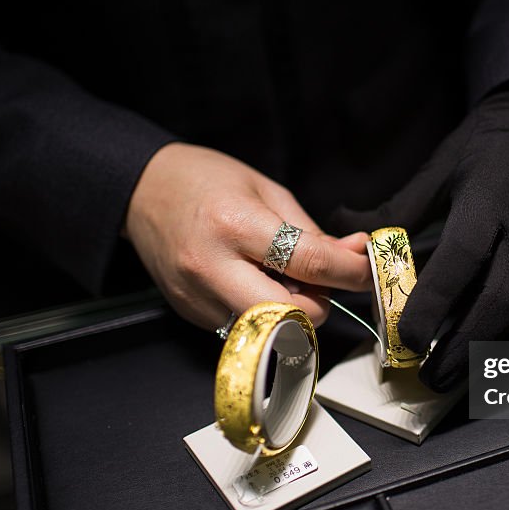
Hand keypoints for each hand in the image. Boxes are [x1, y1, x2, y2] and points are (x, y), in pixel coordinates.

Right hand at [125, 142, 371, 328]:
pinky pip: (246, 326)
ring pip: (271, 329)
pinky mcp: (192, 315)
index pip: (310, 264)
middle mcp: (213, 268)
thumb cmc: (205, 181)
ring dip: (292, 311)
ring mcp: (199, 297)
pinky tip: (253, 282)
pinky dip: (264, 311)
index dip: (350, 272)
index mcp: (235, 225)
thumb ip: (312, 231)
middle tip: (318, 280)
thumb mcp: (266, 190)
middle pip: (292, 314)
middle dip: (319, 304)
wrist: (141, 191)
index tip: (366, 270)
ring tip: (281, 277)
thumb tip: (354, 256)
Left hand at [332, 82, 508, 390]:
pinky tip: (476, 351)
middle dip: (464, 345)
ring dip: (485, 349)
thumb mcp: (442, 167)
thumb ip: (397, 209)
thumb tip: (346, 230)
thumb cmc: (491, 145)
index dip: (434, 301)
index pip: (462, 258)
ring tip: (449, 375)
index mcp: (490, 200)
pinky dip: (503, 335)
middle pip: (501, 300)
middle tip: (430, 376)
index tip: (405, 334)